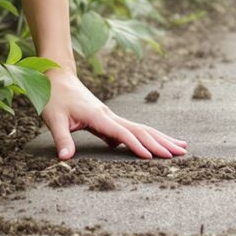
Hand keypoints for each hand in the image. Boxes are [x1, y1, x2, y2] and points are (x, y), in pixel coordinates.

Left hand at [42, 68, 187, 159]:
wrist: (58, 76)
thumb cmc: (55, 97)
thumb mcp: (54, 119)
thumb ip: (62, 139)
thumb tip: (65, 158)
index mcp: (98, 117)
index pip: (122, 133)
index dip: (137, 146)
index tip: (151, 158)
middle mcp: (109, 115)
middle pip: (141, 130)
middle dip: (161, 142)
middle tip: (181, 153)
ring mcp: (111, 116)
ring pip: (141, 129)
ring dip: (160, 138)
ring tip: (180, 147)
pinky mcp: (108, 119)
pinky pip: (132, 130)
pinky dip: (146, 138)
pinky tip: (154, 147)